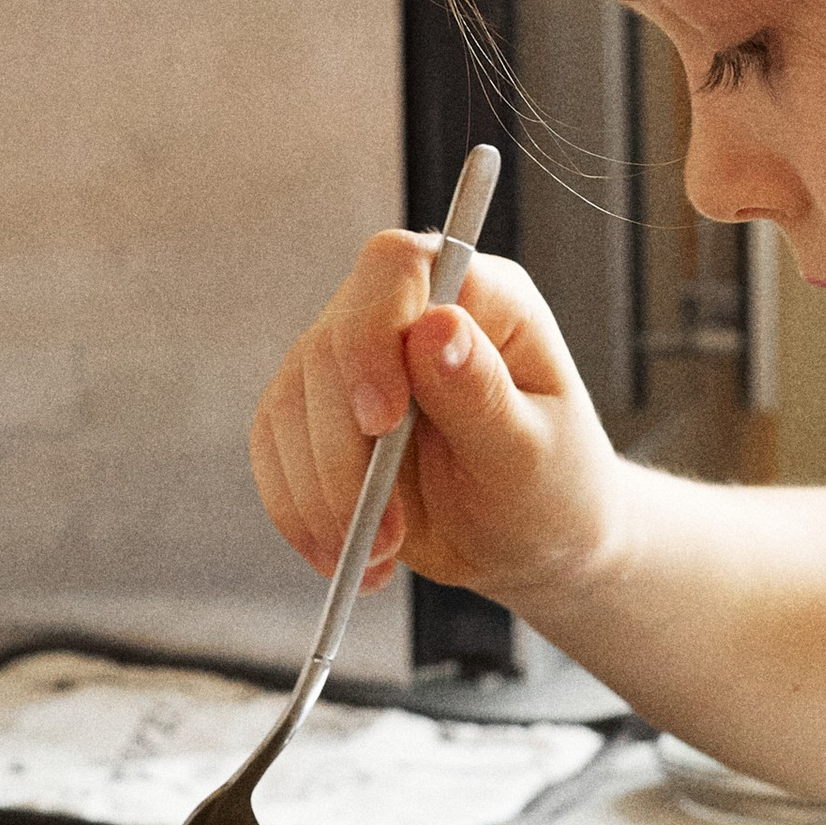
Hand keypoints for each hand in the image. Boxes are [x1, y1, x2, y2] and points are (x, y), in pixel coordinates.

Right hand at [250, 235, 621, 607]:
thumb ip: (480, 393)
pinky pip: (274, 449)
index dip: (373, 333)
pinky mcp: (317, 414)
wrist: (530, 540)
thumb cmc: (551, 489)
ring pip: (290, 402)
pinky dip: (299, 512)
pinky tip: (344, 557)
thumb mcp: (530, 455)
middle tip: (390, 532)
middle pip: (331, 343)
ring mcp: (356, 361)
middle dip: (346, 452)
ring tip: (378, 556)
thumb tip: (436, 325)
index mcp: (481, 298)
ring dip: (322, 495)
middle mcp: (409, 312)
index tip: (382, 421)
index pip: (399, 267)